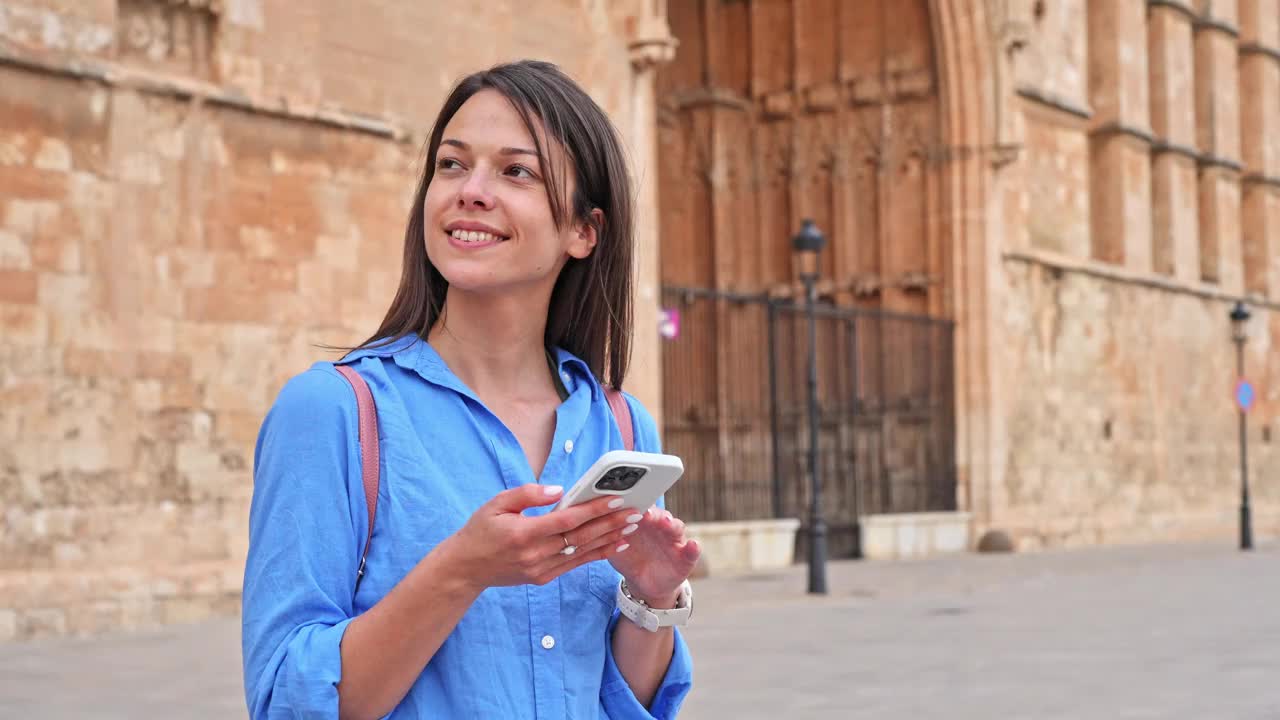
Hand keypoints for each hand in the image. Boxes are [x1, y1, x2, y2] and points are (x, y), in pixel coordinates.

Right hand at [440, 484, 641, 591]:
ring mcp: (540, 569)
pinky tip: (614, 544)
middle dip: (611, 524)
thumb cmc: (480, 530)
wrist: (465, 569)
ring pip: (583, 553)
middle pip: (581, 538)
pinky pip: (575, 565)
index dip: (593, 510)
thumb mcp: (496, 503)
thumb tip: (558, 490)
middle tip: (635, 512)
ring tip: (632, 527)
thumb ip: (527, 494)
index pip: (566, 520)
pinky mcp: (543, 578)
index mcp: (523, 533)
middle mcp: (535, 554)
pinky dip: (597, 554)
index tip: (615, 499)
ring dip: (610, 540)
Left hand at [607, 507, 700, 607]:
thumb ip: (610, 534)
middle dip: (655, 513)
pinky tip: (693, 545)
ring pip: (676, 528)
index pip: (643, 508)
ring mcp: (674, 542)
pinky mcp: (685, 558)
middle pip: (660, 515)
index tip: (631, 503)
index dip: (638, 505)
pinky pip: (691, 552)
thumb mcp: (616, 546)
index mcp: (644, 521)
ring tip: (668, 523)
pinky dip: (693, 548)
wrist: (643, 582)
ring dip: (673, 525)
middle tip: (647, 514)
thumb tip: (595, 522)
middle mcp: (661, 527)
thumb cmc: (628, 557)